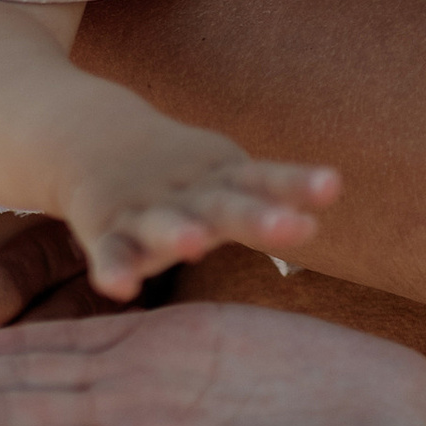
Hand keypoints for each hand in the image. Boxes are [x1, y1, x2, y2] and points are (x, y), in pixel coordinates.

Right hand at [60, 126, 340, 304]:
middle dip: (257, 216)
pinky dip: (112, 269)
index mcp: (223, 177)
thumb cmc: (184, 175)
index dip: (297, 183)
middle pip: (225, 205)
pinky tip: (121, 289)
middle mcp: (188, 194)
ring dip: (177, 233)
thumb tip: (318, 215)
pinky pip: (109, 253)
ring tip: (196, 245)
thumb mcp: (227, 177)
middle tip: (291, 227)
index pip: (265, 178)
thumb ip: (271, 197)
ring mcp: (145, 211)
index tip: (331, 186)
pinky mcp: (106, 232)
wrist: (93, 136)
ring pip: (162, 224)